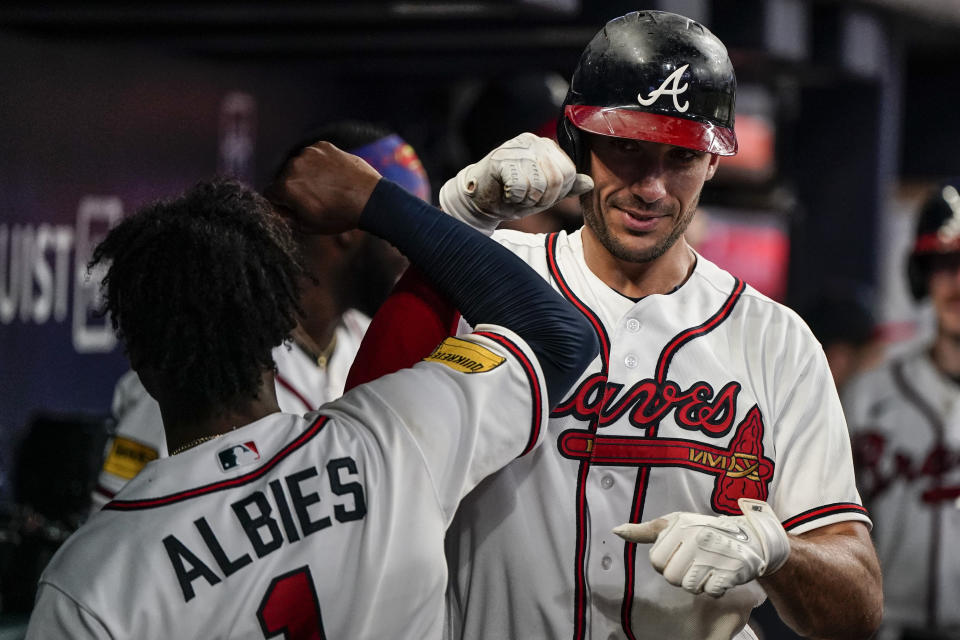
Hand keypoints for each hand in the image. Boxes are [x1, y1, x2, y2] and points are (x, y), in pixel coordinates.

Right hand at [265, 141, 381, 233]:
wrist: (369, 199)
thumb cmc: (339, 216)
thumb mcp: (308, 226)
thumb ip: (287, 217)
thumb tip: (280, 209)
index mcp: (285, 187)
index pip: (270, 193)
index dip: (281, 203)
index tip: (294, 208)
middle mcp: (293, 165)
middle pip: (283, 177)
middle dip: (294, 188)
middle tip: (315, 199)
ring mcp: (309, 153)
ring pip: (299, 165)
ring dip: (306, 174)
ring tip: (327, 187)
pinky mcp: (323, 146)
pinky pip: (314, 155)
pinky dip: (320, 164)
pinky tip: (333, 176)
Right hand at [439, 132, 593, 233]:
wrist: (479, 199)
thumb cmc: (512, 194)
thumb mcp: (544, 193)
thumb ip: (566, 187)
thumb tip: (590, 183)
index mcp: (547, 146)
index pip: (569, 172)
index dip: (557, 194)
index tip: (539, 197)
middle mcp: (533, 141)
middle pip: (557, 178)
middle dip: (543, 198)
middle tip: (526, 198)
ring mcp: (516, 147)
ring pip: (539, 183)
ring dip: (527, 199)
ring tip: (515, 194)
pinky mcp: (500, 158)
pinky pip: (519, 186)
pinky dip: (513, 197)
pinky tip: (504, 192)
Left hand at [613, 498, 789, 597]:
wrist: (752, 537)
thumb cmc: (706, 530)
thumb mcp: (676, 523)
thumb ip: (646, 530)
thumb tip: (617, 531)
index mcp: (680, 525)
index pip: (656, 560)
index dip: (666, 562)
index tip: (679, 553)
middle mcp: (696, 538)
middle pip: (671, 577)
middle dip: (681, 574)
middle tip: (695, 562)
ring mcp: (714, 555)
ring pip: (689, 586)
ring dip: (698, 583)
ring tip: (708, 567)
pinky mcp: (730, 571)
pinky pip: (710, 592)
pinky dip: (715, 588)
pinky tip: (720, 574)